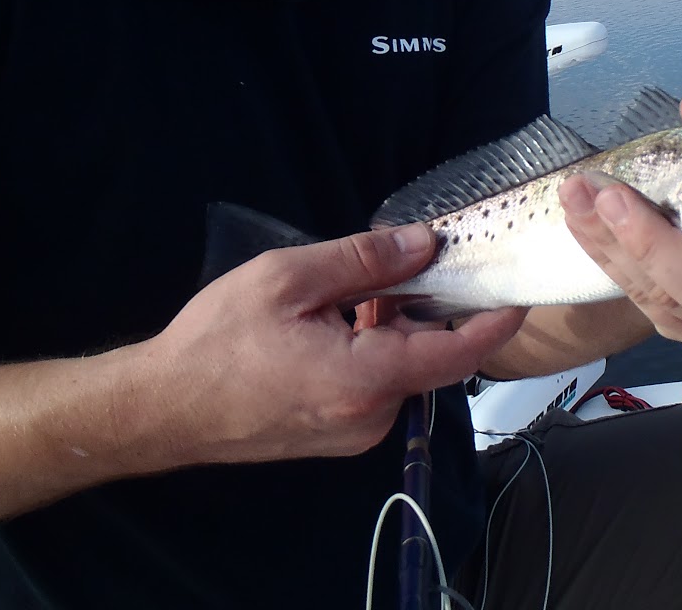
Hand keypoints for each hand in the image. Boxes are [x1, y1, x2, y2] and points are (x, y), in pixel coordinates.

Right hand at [133, 224, 525, 467]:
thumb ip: (363, 261)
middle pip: (430, 356)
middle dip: (427, 308)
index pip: (457, 353)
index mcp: (366, 379)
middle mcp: (371, 417)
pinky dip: (372, 351)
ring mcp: (354, 434)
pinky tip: (337, 324)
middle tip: (408, 262)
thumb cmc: (217, 341)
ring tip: (353, 292)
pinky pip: (376, 387)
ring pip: (401, 370)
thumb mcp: (289, 279)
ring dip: (393, 328)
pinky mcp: (336, 437)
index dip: (495, 321)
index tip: (520, 291)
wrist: (161, 408)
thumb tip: (423, 243)